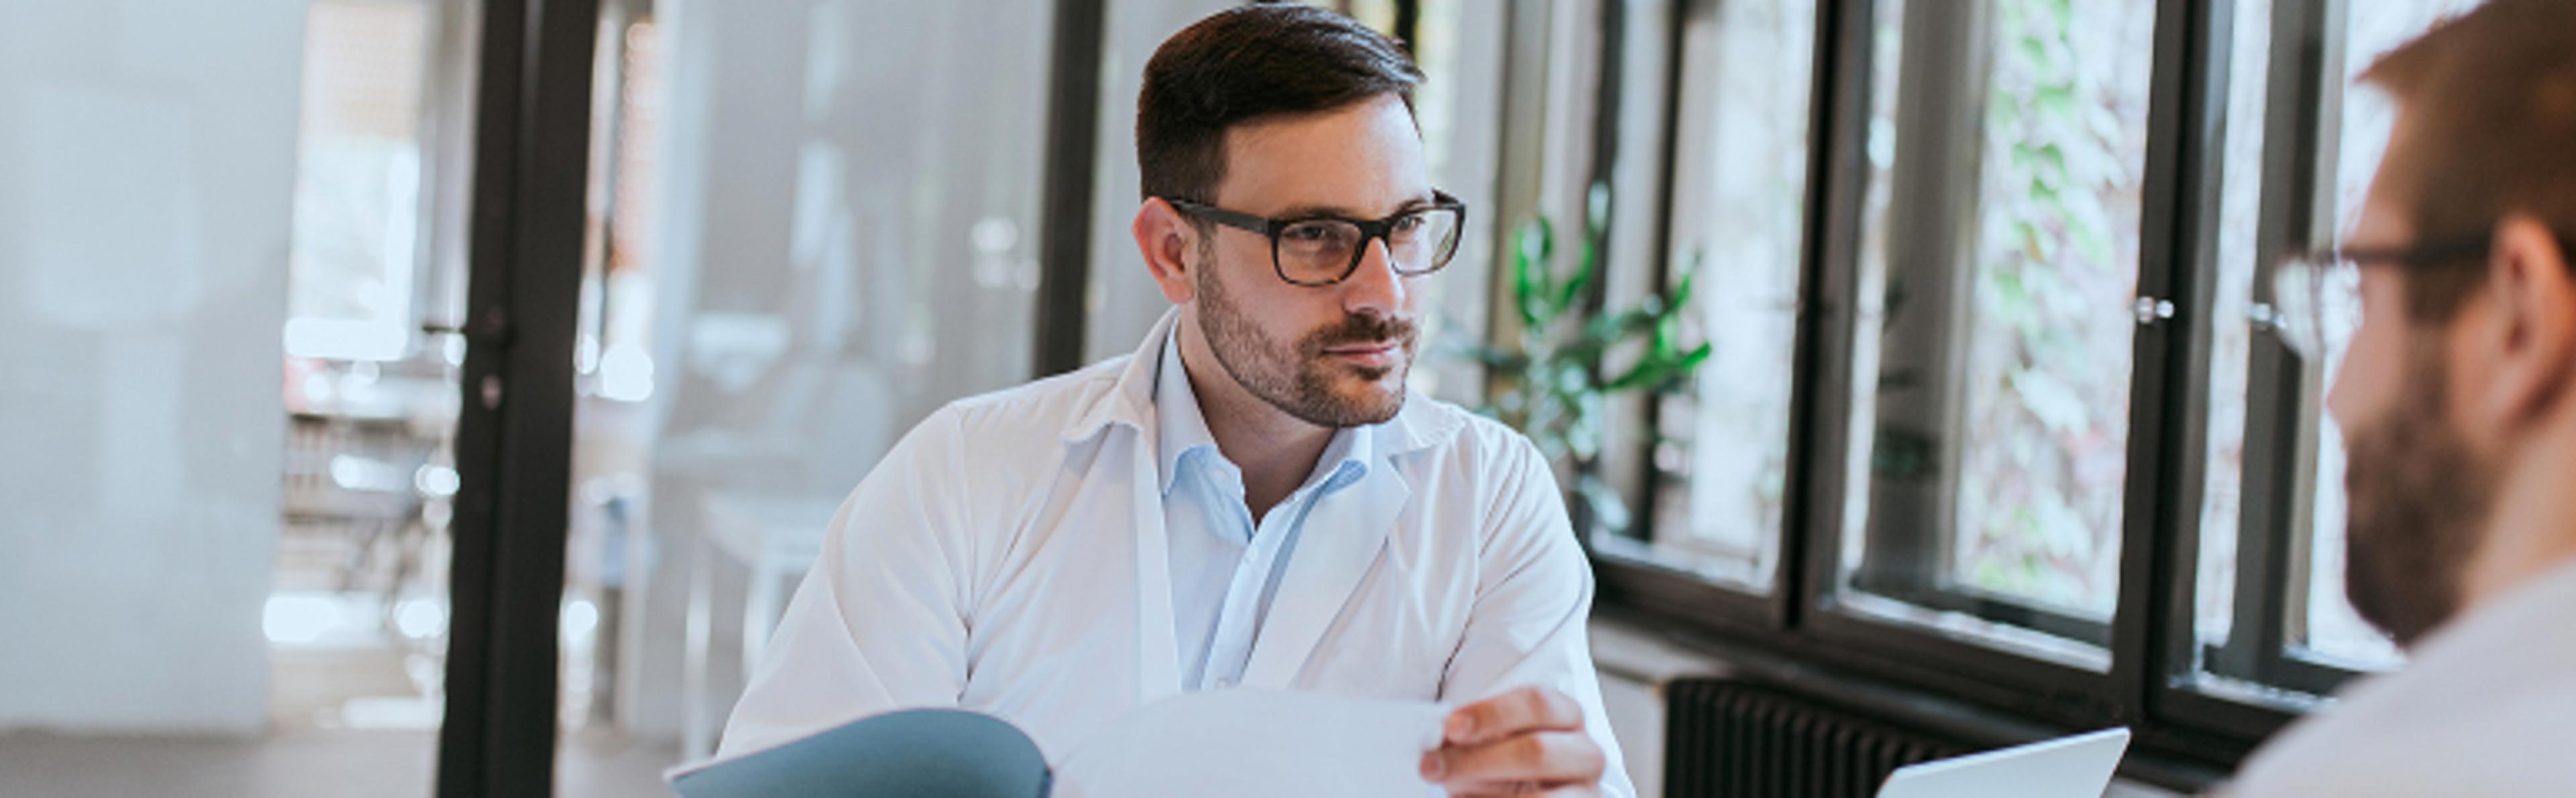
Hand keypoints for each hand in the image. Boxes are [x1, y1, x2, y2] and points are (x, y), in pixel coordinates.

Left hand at [1419, 686, 1605, 796]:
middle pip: (1536, 751)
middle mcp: (1585, 753)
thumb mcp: (1488, 742)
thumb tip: (1438, 746)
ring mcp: (1586, 792)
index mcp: (1567, 714)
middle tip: (1430, 767)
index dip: (1492, 714)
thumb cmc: (1501, 760)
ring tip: (1453, 793)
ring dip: (1484, 793)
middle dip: (1478, 761)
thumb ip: (1470, 738)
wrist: (1524, 790)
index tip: (1451, 727)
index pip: (1537, 702)